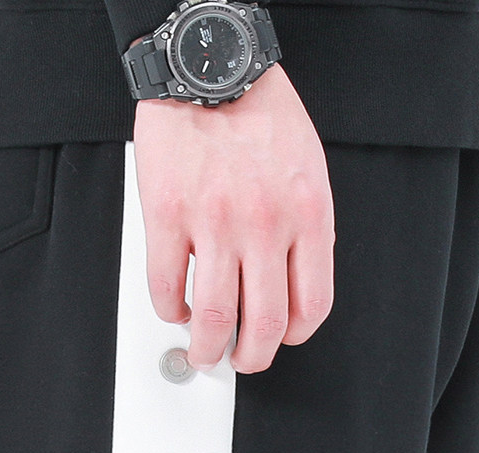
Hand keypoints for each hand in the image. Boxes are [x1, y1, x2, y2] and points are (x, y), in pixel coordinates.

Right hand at [133, 67, 334, 374]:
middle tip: (238, 359)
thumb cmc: (257, 112)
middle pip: (264, 325)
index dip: (294, 335)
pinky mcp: (168, 216)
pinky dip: (171, 311)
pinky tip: (176, 306)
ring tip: (202, 349)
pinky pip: (167, 288)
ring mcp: (215, 222)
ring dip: (206, 348)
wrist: (208, 66)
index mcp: (306, 213)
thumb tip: (301, 279)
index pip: (311, 306)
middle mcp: (264, 222)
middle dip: (250, 357)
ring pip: (214, 319)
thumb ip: (309, 226)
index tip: (279, 338)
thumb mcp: (308, 167)